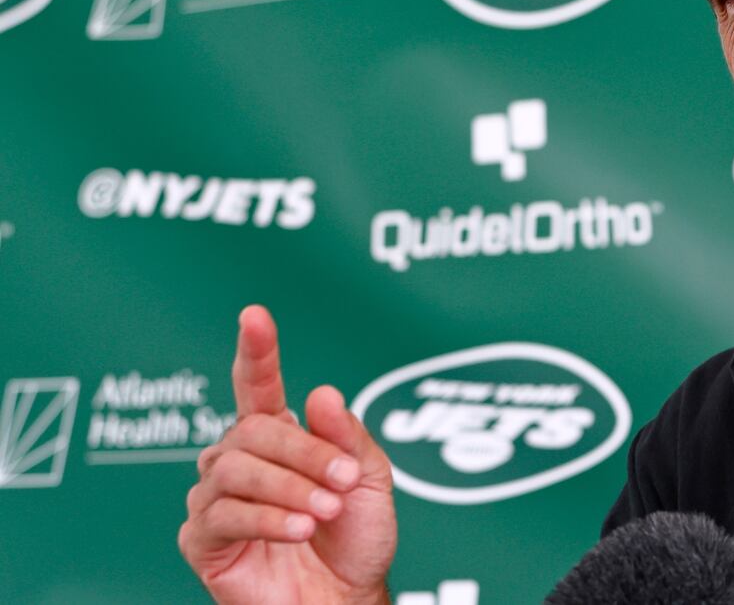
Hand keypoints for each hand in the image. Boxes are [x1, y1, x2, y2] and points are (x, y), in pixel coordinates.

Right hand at [179, 305, 397, 604]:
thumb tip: (320, 392)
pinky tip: (298, 529)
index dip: (257, 350)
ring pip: (234, 468)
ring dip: (289, 487)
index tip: (255, 316)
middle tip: (344, 480)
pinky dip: (267, 519)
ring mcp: (216, 498)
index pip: (259, 385)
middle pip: (253, 430)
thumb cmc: (357, 540)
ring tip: (324, 512)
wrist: (346, 599)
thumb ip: (348, 436)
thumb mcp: (371, 480)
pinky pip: (220, 514)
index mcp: (280, 436)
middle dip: (305, 452)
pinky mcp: (202, 539)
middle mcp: (242, 459)